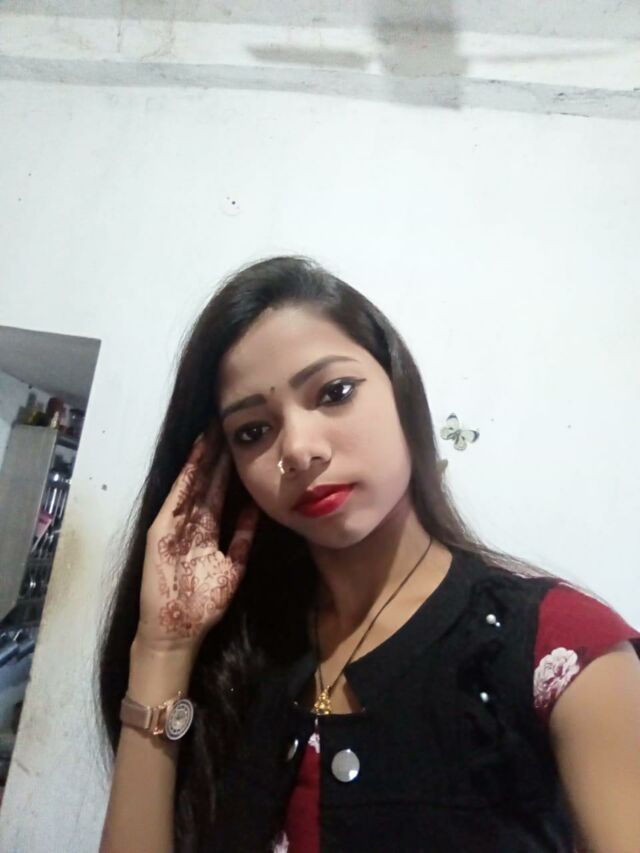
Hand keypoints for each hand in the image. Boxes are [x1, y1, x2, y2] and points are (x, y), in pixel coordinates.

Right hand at [136, 435, 259, 653]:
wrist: (177, 632)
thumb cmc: (203, 604)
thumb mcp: (232, 566)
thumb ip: (243, 537)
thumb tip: (257, 509)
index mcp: (206, 530)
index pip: (217, 491)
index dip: (226, 468)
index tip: (236, 442)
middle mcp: (189, 523)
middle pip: (204, 482)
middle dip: (214, 455)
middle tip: (222, 423)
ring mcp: (173, 525)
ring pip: (190, 486)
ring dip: (200, 460)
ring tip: (210, 432)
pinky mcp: (160, 532)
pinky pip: (176, 501)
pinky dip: (184, 480)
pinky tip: (194, 460)